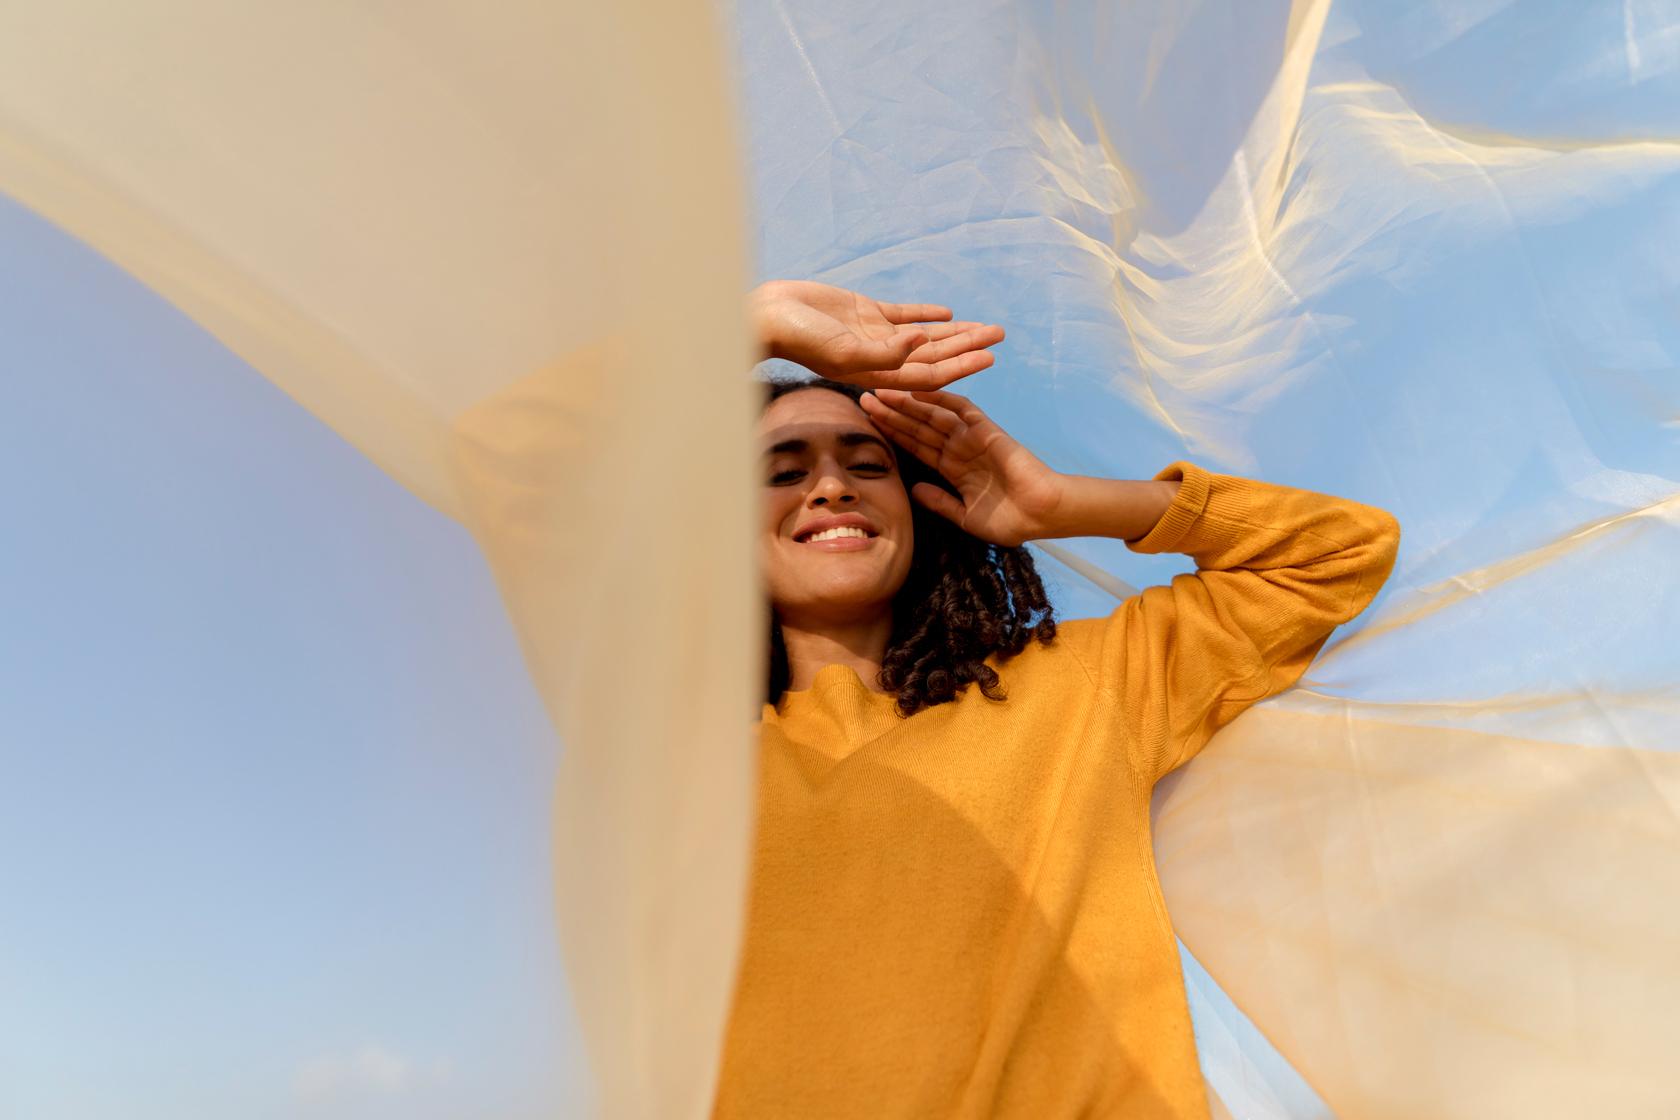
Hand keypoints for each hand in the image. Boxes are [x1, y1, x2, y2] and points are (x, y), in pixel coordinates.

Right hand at [749, 280, 1004, 388]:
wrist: (770, 315)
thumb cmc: (802, 338)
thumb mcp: (844, 349)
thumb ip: (884, 350)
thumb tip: (922, 341)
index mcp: (878, 373)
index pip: (929, 374)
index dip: (960, 366)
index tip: (988, 357)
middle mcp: (880, 357)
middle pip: (934, 355)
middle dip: (967, 346)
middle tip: (999, 336)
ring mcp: (874, 335)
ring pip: (924, 336)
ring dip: (954, 332)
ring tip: (984, 326)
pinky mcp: (864, 313)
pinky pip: (902, 315)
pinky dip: (925, 314)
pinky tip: (948, 313)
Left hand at [859, 388, 1065, 546]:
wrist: (1040, 514)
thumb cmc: (1009, 521)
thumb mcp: (965, 516)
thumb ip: (939, 502)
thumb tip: (913, 490)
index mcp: (953, 469)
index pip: (916, 447)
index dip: (892, 435)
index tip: (867, 424)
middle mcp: (959, 449)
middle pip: (918, 427)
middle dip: (891, 413)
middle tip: (863, 397)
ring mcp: (972, 438)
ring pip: (933, 415)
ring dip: (908, 402)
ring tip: (882, 390)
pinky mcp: (986, 430)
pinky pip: (961, 409)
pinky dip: (941, 398)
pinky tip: (918, 389)